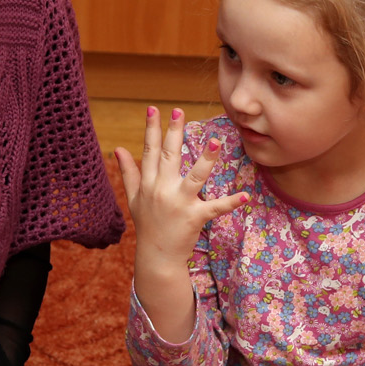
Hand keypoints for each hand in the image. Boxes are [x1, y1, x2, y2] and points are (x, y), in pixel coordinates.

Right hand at [118, 108, 245, 342]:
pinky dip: (230, 203)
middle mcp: (162, 190)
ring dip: (206, 159)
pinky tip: (245, 196)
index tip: (153, 109)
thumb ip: (128, 172)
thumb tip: (118, 149)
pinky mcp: (195, 217)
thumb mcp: (133, 198)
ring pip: (194, 177)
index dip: (151, 129)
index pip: (150, 151)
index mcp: (149, 183)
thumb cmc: (147, 224)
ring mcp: (179, 203)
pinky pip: (215, 208)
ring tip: (216, 141)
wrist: (157, 256)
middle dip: (174, 132)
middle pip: (169, 156)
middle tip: (179, 111)